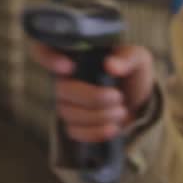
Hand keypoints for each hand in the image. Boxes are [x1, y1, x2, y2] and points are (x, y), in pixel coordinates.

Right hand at [30, 43, 155, 142]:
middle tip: (117, 96)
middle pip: (60, 89)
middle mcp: (64, 78)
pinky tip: (113, 128)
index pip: (43, 51)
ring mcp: (66, 102)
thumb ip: (127, 58)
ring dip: (98, 115)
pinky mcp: (74, 124)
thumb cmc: (132, 74)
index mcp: (74, 55)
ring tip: (121, 111)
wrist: (140, 103)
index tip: (69, 67)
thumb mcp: (138, 59)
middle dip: (91, 97)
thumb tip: (111, 65)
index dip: (48, 59)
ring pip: (67, 112)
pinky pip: (74, 131)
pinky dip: (95, 132)